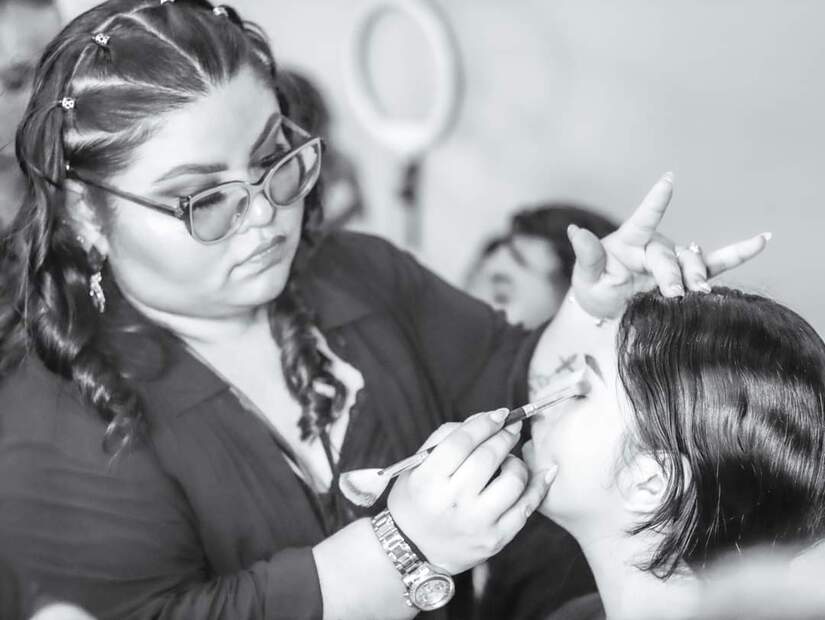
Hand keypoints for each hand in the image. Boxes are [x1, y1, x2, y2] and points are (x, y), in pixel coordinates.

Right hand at [387, 410, 555, 574]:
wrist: (413, 549)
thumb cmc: (416, 499)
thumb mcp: (417, 465)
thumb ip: (446, 437)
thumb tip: (486, 418)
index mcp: (428, 481)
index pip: (462, 442)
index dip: (485, 423)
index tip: (499, 415)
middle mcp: (452, 502)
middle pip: (488, 457)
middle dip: (505, 436)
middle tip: (511, 428)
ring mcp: (476, 523)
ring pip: (512, 481)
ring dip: (517, 462)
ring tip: (510, 460)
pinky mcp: (495, 539)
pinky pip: (527, 507)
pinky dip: (539, 486)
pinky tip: (544, 472)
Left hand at [569, 172, 770, 319]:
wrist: (609, 308)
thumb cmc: (595, 287)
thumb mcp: (585, 276)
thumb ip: (586, 256)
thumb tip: (575, 231)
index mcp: (629, 240)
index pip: (643, 218)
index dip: (655, 201)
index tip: (668, 181)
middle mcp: (654, 244)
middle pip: (668, 256)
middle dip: (672, 275)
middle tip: (675, 294)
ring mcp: (673, 258)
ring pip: (693, 262)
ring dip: (698, 276)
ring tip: (700, 292)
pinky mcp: (686, 273)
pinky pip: (716, 263)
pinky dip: (739, 253)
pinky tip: (763, 240)